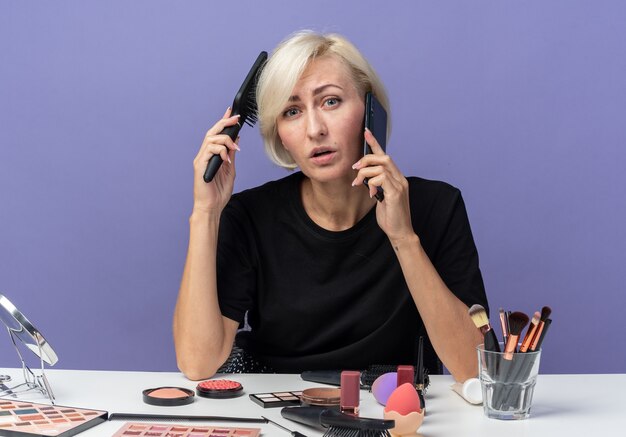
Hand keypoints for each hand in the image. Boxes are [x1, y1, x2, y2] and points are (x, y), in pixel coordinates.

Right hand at [192, 107, 240, 213]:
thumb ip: (231, 155)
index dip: (223, 122)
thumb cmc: (218, 192)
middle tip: (235, 118)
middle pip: (211, 132)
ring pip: (210, 139)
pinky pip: (209, 151)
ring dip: (225, 140)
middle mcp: (204, 155)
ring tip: (235, 148)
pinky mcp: (199, 165)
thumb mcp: (230, 170)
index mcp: (212, 155)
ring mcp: (201, 159)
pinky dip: (220, 151)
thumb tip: (235, 140)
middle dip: (224, 123)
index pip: (217, 134)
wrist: (211, 207)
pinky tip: (227, 159)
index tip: (232, 113)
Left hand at [351, 128, 414, 242]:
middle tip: (355, 168)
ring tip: (358, 183)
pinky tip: (370, 193)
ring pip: (381, 166)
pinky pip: (381, 179)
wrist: (400, 233)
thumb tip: (365, 177)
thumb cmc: (391, 217)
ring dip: (365, 172)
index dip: (375, 143)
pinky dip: (371, 183)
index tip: (366, 132)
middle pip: (383, 158)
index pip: (386, 156)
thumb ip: (376, 186)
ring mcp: (399, 186)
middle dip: (366, 159)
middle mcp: (400, 179)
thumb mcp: (381, 197)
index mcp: (397, 178)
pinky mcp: (396, 193)